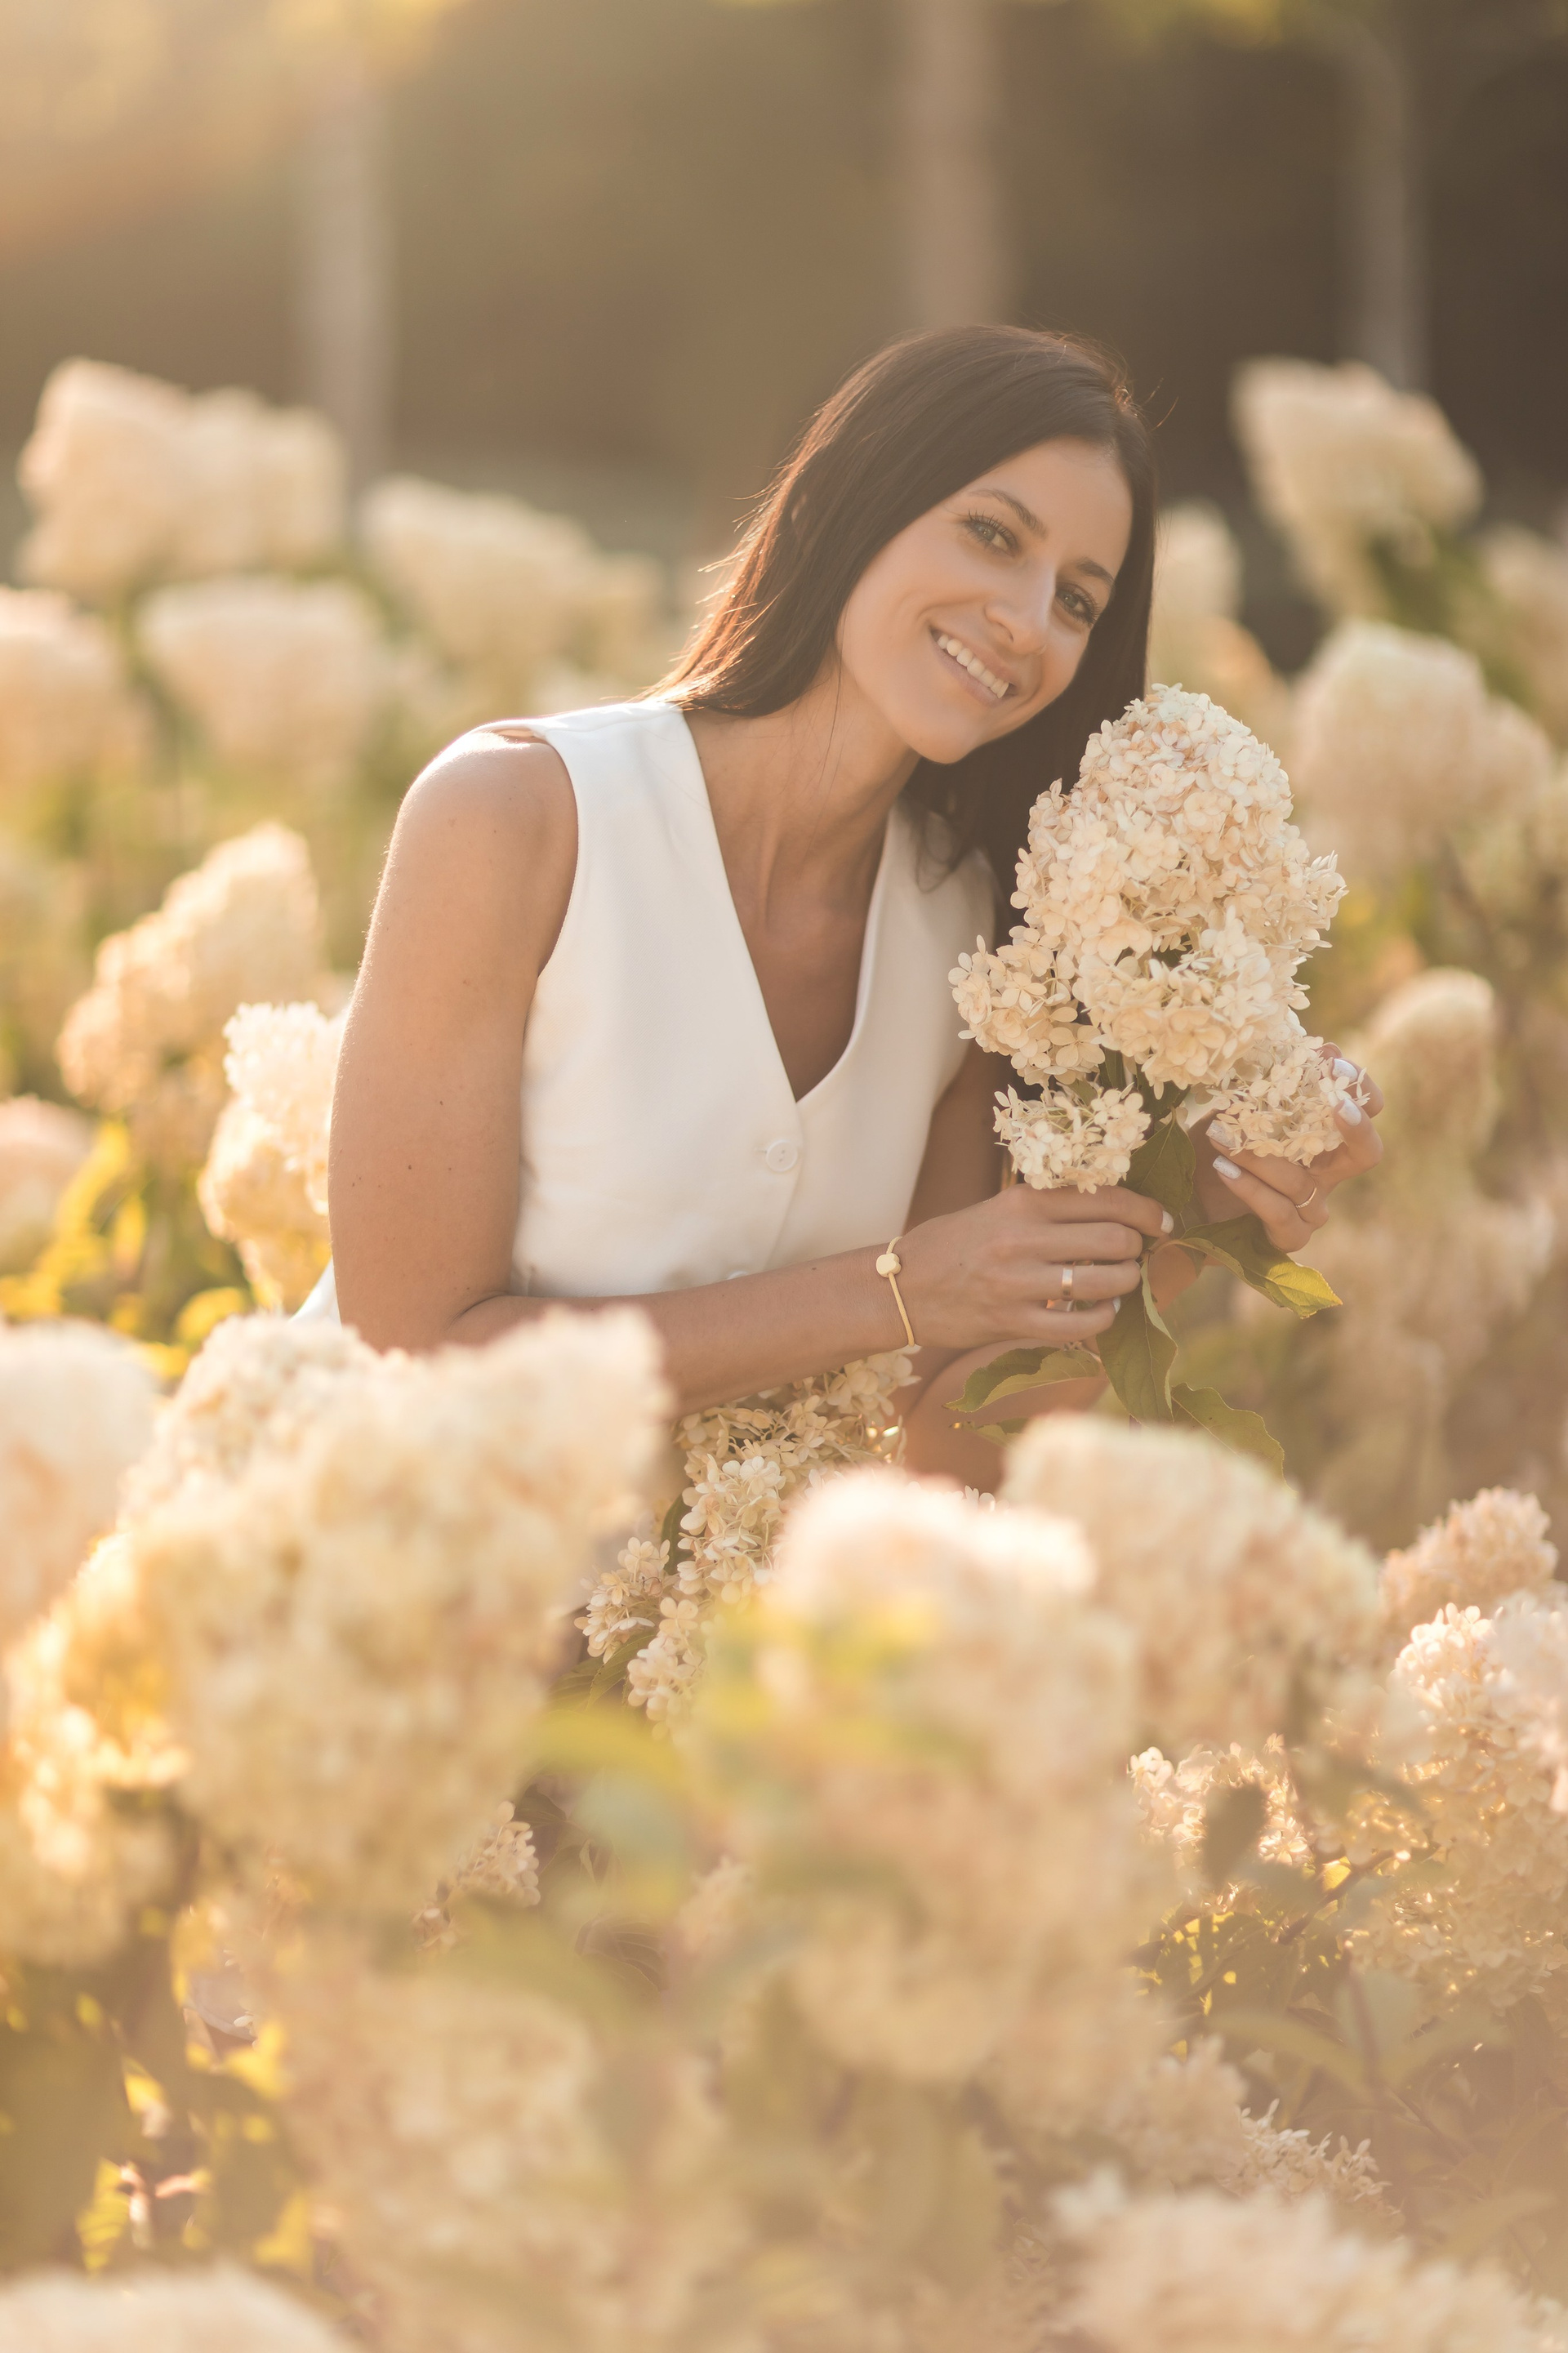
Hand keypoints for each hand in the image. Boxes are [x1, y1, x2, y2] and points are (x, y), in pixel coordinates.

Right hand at [896, 1176, 1172, 1351]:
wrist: (902, 1287)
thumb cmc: (954, 1244)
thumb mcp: (998, 1209)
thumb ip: (1047, 1209)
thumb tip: (1113, 1213)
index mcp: (1023, 1201)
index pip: (1106, 1199)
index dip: (1147, 1211)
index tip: (1162, 1222)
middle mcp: (1023, 1238)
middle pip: (1115, 1239)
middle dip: (1137, 1249)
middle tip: (1135, 1255)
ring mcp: (1018, 1282)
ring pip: (1104, 1281)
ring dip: (1125, 1283)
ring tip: (1122, 1283)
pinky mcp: (1011, 1322)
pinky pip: (1079, 1324)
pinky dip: (1102, 1318)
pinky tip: (1101, 1312)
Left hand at [1191, 1048, 1383, 1253]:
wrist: (1178, 1199)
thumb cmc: (1213, 1147)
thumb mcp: (1235, 1107)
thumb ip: (1269, 1082)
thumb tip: (1315, 1046)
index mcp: (1322, 1137)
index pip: (1366, 1110)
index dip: (1361, 1087)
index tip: (1334, 1063)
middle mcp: (1326, 1174)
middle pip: (1368, 1153)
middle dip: (1355, 1125)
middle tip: (1334, 1101)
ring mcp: (1311, 1209)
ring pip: (1302, 1183)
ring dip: (1261, 1157)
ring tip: (1220, 1138)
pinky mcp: (1288, 1237)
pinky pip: (1279, 1214)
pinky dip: (1251, 1190)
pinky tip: (1224, 1170)